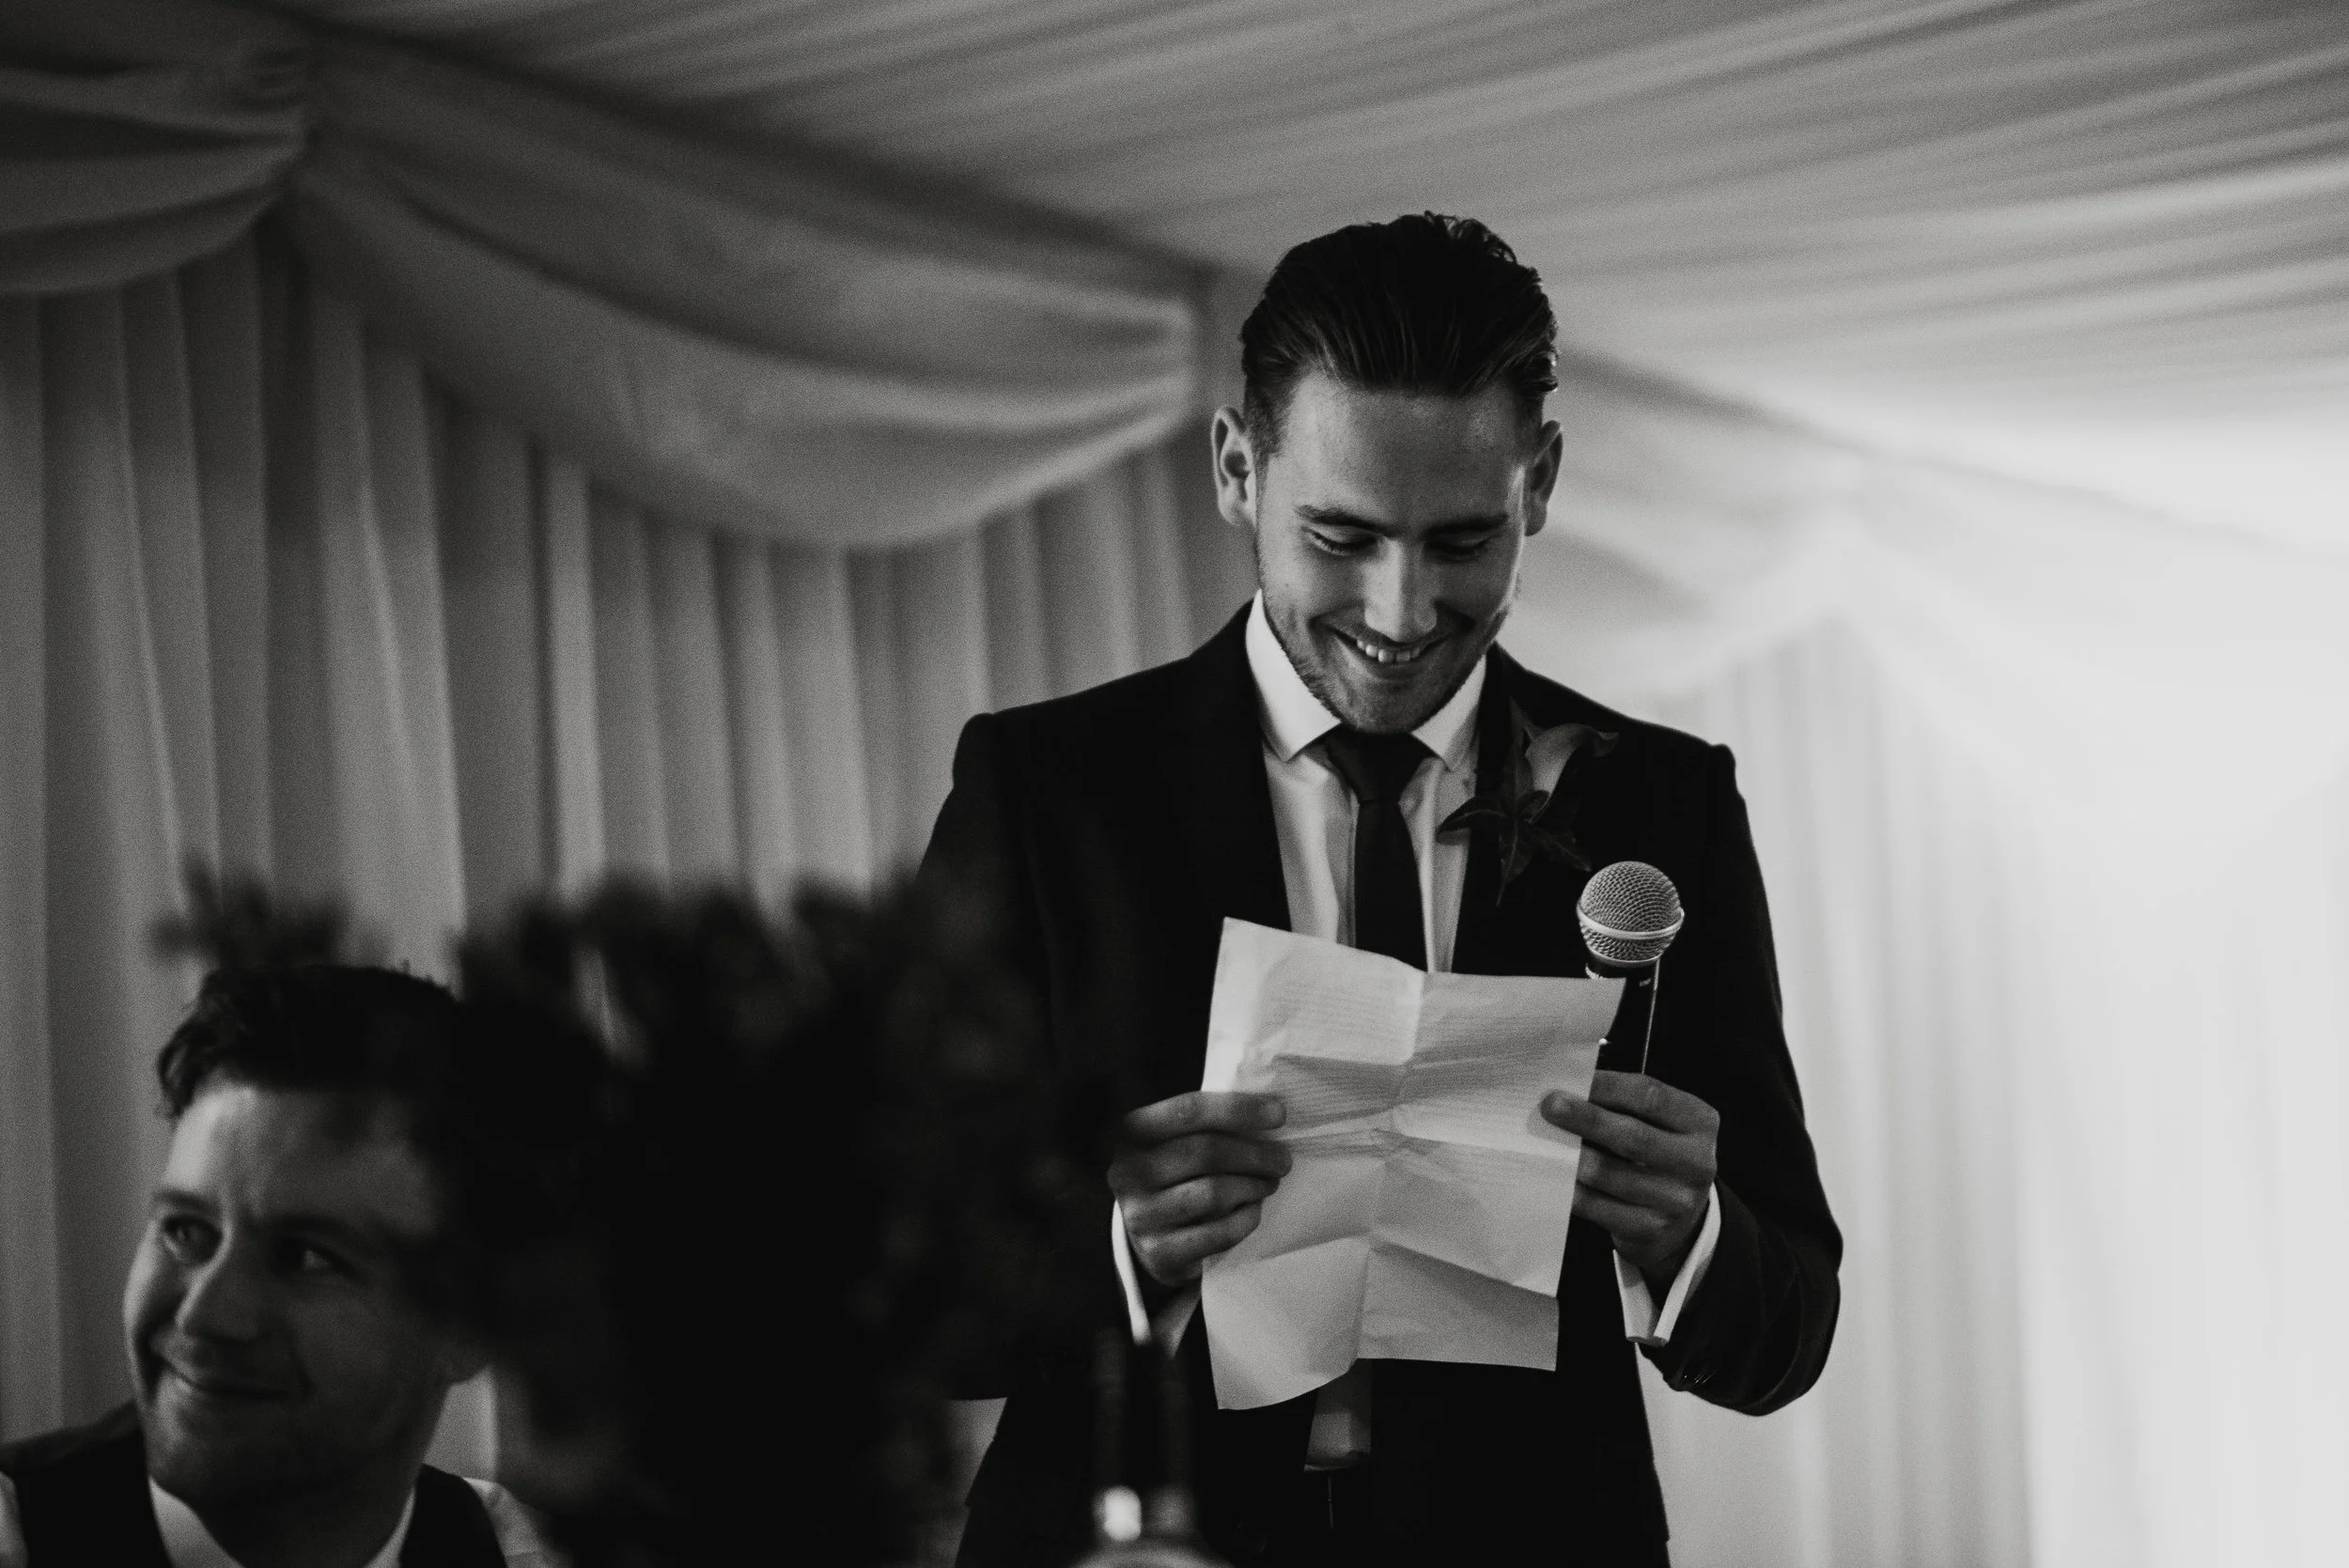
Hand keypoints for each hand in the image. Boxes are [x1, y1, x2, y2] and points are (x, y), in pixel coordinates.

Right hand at [1108, 1091, 1289, 1286]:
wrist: (1145, 1236)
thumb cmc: (1172, 1175)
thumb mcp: (1173, 1142)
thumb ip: (1206, 1125)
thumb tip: (1269, 1112)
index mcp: (1130, 1133)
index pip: (1188, 1111)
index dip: (1237, 1109)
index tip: (1278, 1114)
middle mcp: (1126, 1173)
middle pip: (1205, 1152)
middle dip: (1255, 1154)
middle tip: (1283, 1160)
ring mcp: (1141, 1216)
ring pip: (1213, 1192)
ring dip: (1253, 1185)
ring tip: (1270, 1183)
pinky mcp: (1160, 1253)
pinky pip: (1219, 1232)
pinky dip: (1246, 1219)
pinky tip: (1254, 1210)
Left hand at [1541, 1071, 1718, 1292]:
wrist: (1679, 1218)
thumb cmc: (1657, 1155)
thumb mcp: (1658, 1124)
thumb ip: (1625, 1105)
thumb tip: (1569, 1090)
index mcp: (1700, 1123)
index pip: (1651, 1097)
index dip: (1609, 1086)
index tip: (1574, 1078)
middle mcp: (1696, 1162)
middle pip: (1633, 1136)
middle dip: (1586, 1119)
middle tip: (1550, 1106)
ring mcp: (1676, 1201)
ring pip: (1610, 1174)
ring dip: (1572, 1156)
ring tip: (1544, 1141)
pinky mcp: (1651, 1229)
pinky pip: (1598, 1207)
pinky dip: (1571, 1190)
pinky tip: (1553, 1176)